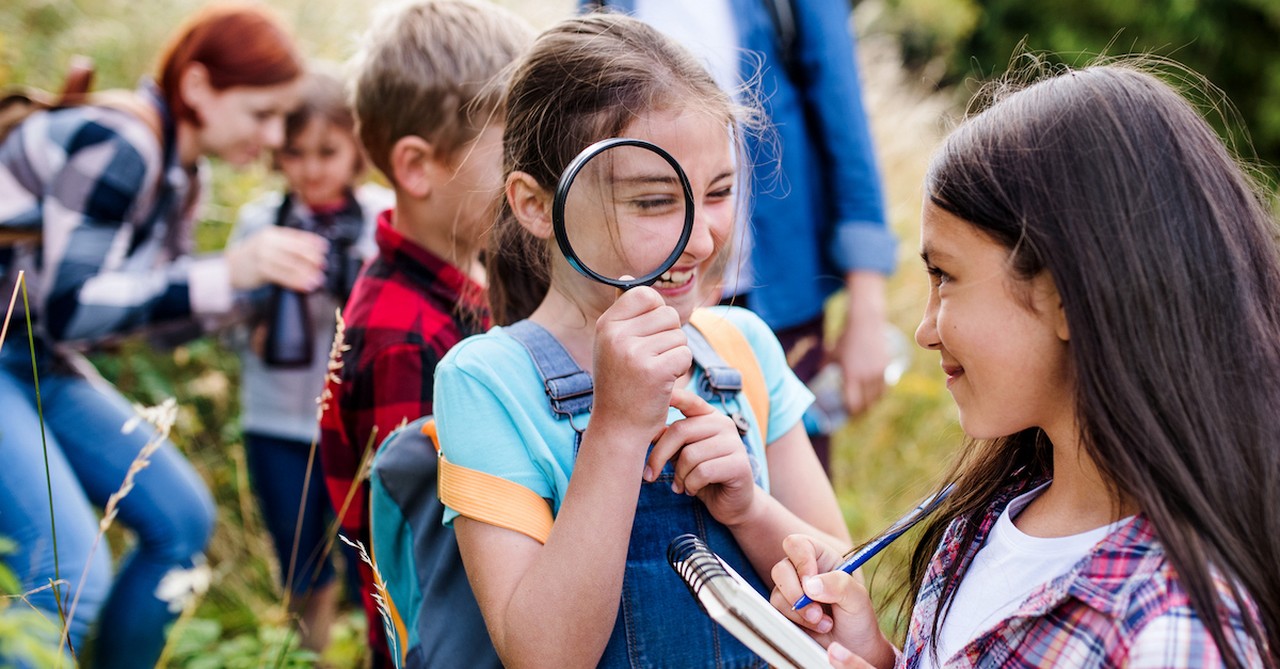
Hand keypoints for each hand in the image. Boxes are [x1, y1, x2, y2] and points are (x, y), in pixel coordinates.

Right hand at [226, 227, 328, 291]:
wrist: (228, 268)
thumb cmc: (252, 257)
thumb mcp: (266, 244)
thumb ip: (284, 245)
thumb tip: (310, 252)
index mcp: (272, 233)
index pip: (296, 236)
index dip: (311, 242)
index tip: (325, 247)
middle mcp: (268, 242)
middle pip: (295, 250)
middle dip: (312, 258)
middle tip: (324, 265)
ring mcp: (263, 255)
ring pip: (291, 265)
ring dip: (307, 273)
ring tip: (319, 279)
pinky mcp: (261, 270)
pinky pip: (283, 277)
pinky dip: (296, 281)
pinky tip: (306, 286)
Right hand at [592, 286, 690, 436]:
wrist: (618, 427)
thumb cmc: (620, 383)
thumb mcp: (612, 344)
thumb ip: (623, 312)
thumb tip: (629, 276)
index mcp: (606, 324)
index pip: (646, 294)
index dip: (657, 313)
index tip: (649, 335)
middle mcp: (616, 335)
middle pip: (668, 314)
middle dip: (669, 337)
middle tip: (652, 361)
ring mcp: (634, 353)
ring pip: (679, 336)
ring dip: (675, 355)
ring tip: (655, 373)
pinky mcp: (654, 371)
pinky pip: (684, 355)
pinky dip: (680, 370)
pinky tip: (663, 383)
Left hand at [645, 388, 755, 524]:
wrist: (732, 503)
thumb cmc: (702, 476)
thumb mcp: (682, 454)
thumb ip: (669, 439)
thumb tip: (645, 429)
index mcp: (709, 416)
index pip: (689, 400)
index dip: (673, 396)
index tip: (653, 394)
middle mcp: (724, 424)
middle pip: (680, 431)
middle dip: (659, 456)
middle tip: (649, 475)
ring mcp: (734, 443)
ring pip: (690, 455)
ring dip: (679, 476)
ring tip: (680, 485)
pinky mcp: (740, 465)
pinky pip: (702, 472)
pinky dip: (691, 485)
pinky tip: (692, 490)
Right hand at [769, 534, 895, 668]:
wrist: (854, 649)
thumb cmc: (858, 618)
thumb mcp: (858, 599)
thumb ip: (839, 584)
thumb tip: (810, 585)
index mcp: (821, 558)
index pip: (797, 545)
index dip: (801, 561)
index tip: (811, 584)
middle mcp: (802, 572)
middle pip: (781, 569)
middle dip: (796, 593)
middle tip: (817, 611)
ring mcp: (791, 592)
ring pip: (777, 593)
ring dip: (799, 612)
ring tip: (824, 622)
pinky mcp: (784, 611)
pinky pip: (776, 612)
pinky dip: (796, 622)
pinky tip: (815, 627)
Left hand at [835, 271, 889, 417]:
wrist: (866, 322)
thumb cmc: (846, 338)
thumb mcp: (831, 352)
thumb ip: (824, 365)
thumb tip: (816, 373)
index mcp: (851, 375)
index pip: (853, 403)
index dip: (850, 412)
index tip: (846, 415)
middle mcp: (866, 376)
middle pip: (866, 404)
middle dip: (861, 412)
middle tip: (855, 416)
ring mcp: (878, 372)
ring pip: (877, 397)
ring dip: (871, 405)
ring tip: (865, 408)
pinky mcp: (887, 367)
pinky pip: (884, 387)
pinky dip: (879, 394)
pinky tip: (874, 396)